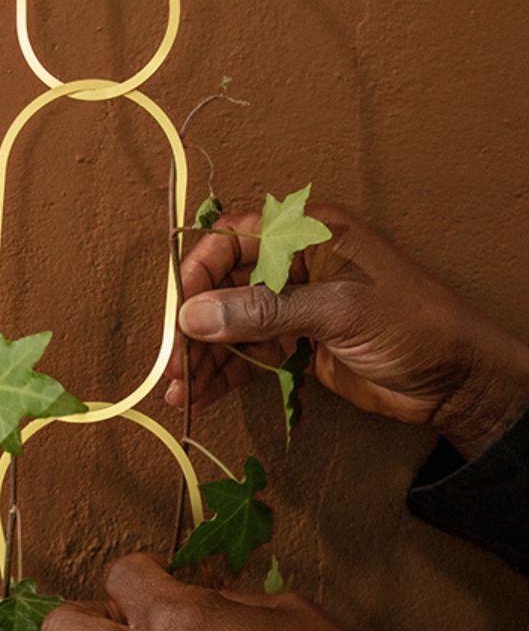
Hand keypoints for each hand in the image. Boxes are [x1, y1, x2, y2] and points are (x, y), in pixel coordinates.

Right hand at [165, 206, 528, 458]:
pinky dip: (223, 374)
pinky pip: (247, 355)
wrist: (455, 380)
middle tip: (174, 366)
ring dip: (203, 358)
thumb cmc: (412, 324)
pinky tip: (200, 395)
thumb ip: (265, 311)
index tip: (181, 315)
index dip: (200, 274)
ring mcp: (291, 307)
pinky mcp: (294, 345)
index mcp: (307, 234)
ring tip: (181, 393)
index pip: (233, 240)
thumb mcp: (338, 310)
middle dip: (195, 327)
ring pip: (230, 326)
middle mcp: (292, 265)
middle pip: (223, 288)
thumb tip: (194, 316)